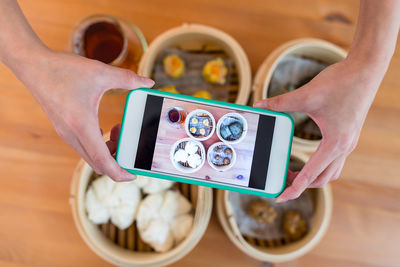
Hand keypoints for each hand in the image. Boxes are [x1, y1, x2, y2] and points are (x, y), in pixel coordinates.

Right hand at [18, 49, 153, 180]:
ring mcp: (66, 133)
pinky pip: (84, 146)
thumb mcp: (100, 72)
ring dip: (108, 151)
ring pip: (90, 155)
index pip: (102, 161)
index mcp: (82, 126)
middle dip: (117, 160)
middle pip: (97, 163)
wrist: (33, 66)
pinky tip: (106, 128)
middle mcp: (72, 135)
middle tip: (129, 144)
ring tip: (118, 130)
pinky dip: (98, 144)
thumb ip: (128, 79)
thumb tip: (148, 82)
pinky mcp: (64, 129)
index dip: (119, 173)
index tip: (133, 175)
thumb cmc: (63, 69)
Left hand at [254, 58, 381, 200]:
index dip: (294, 188)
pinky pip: (334, 159)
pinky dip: (319, 164)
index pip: (311, 175)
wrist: (366, 69)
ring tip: (292, 171)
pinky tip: (308, 156)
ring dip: (312, 176)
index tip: (280, 196)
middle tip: (282, 180)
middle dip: (302, 184)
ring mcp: (348, 142)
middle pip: (322, 179)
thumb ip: (281, 102)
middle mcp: (344, 147)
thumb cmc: (340, 82)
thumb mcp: (306, 94)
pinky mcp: (348, 134)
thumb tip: (259, 105)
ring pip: (330, 171)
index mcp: (335, 143)